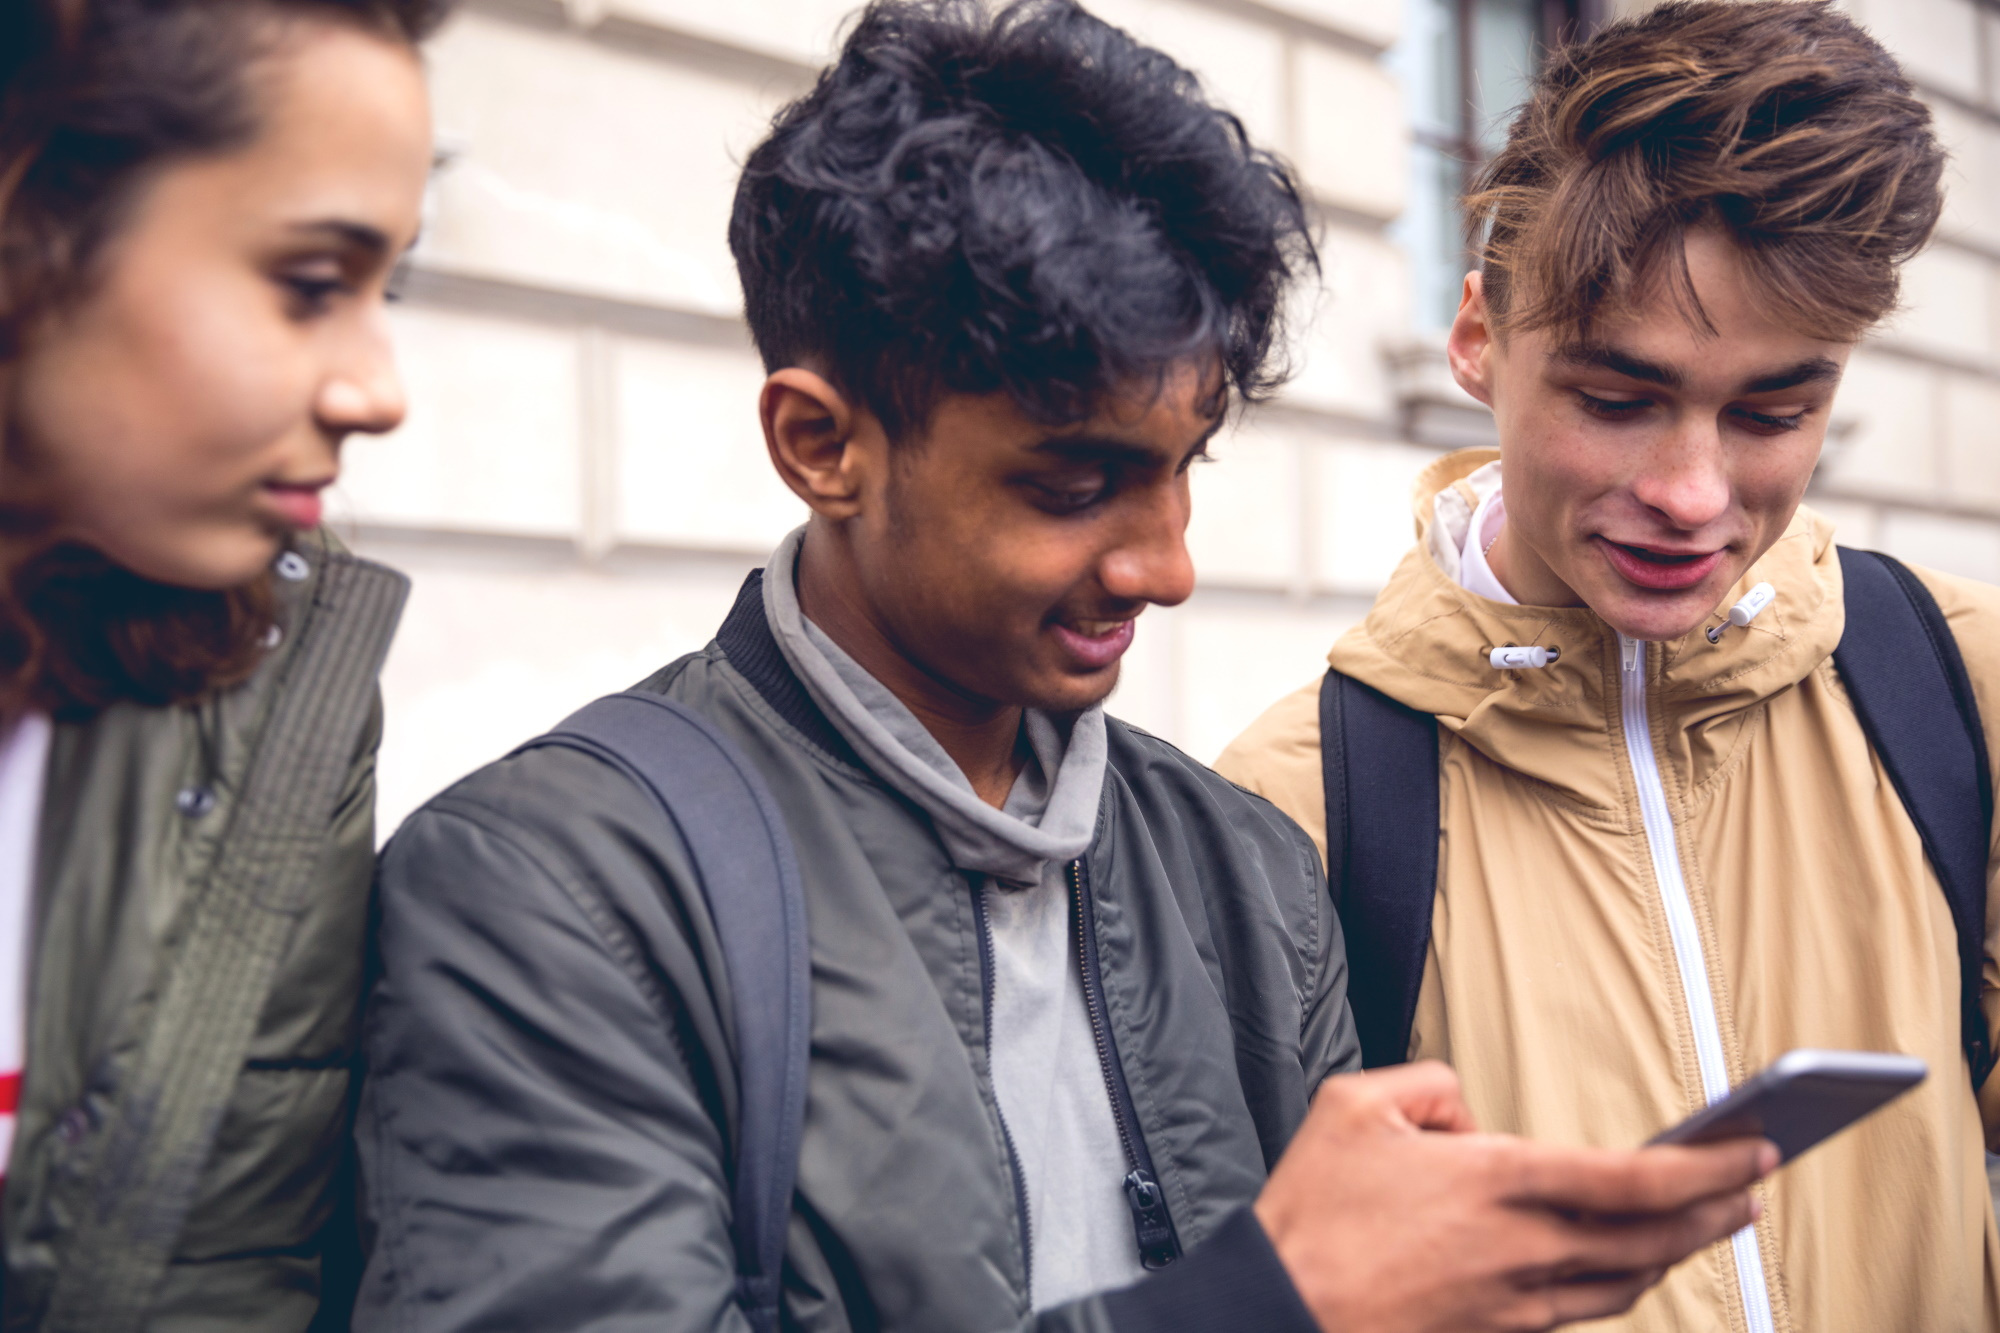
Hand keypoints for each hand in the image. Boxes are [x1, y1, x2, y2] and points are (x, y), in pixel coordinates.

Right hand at [1255, 1062, 1776, 1332]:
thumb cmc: (1311, 1214)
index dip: (1707, 1166)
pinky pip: (1584, 1310)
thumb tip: (1469, 1113)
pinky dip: (1623, 1283)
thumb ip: (1428, 1085)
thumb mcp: (1354, 1104)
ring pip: (1628, 1281)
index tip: (1752, 1149)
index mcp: (1495, 1181)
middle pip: (1652, 1237)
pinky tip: (1626, 1267)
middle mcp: (1521, 1247)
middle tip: (1754, 1187)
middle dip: (1716, 1210)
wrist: (1280, 1309)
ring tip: (1703, 1223)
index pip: (1633, 1179)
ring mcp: (1514, 1300)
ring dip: (1677, 1251)